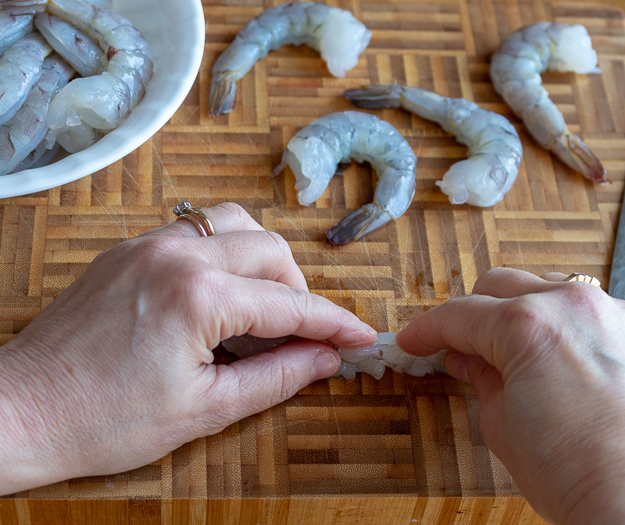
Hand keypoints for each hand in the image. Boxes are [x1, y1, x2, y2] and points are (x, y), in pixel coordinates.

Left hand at [0, 202, 375, 494]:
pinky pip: (197, 233)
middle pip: (272, 251)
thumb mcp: (205, 409)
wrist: (21, 410)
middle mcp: (176, 254)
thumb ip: (277, 377)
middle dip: (301, 292)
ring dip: (264, 263)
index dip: (333, 323)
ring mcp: (149, 245)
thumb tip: (324, 359)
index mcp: (197, 296)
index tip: (361, 336)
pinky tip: (222, 294)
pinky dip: (226, 256)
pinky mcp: (131, 249)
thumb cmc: (102, 419)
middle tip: (305, 334)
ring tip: (264, 309)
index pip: (290, 304)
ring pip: (236, 226)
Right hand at [396, 268, 624, 524]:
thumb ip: (480, 380)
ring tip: (503, 353)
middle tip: (457, 350)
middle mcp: (568, 306)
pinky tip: (545, 357)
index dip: (425, 331)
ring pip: (538, 287)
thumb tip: (467, 361)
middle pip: (496, 286)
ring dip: (512, 311)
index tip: (412, 342)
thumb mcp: (502, 426)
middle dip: (469, 316)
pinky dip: (550, 323)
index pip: (457, 316)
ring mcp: (605, 311)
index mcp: (526, 326)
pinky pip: (575, 309)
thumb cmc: (581, 475)